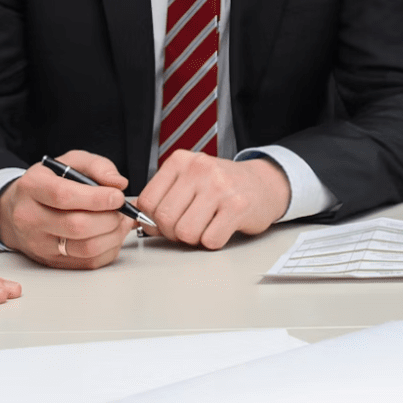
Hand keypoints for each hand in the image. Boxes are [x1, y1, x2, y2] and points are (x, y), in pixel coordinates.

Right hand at [0, 150, 135, 269]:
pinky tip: (112, 235)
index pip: (64, 196)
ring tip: (120, 221)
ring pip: (85, 249)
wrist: (18, 209)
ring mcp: (39, 244)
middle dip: (110, 218)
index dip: (97, 198)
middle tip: (121, 209)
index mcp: (32, 188)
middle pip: (77, 226)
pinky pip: (88, 263)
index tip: (118, 196)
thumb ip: (96, 166)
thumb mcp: (69, 162)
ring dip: (113, 236)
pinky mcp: (51, 261)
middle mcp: (30, 218)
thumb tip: (118, 183)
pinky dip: (109, 249)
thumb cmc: (47, 184)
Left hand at [138, 152, 290, 249]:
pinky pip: (210, 240)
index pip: (147, 201)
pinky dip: (213, 241)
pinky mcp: (238, 206)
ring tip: (205, 226)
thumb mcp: (189, 179)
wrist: (263, 184)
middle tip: (187, 227)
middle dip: (173, 232)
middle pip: (165, 218)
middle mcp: (199, 169)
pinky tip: (221, 228)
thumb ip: (164, 195)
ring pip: (185, 232)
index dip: (152, 220)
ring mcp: (220, 186)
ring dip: (194, 238)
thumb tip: (139, 220)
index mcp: (181, 161)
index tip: (164, 222)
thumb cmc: (222, 186)